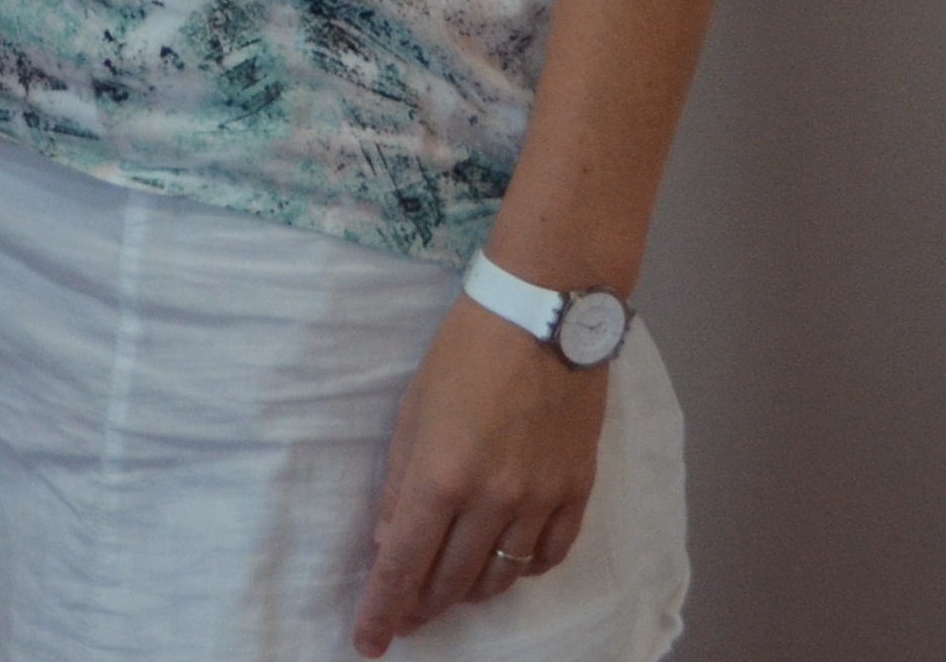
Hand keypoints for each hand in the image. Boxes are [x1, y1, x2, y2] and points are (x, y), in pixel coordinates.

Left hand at [355, 295, 608, 650]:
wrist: (545, 317)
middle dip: (422, 607)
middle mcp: (494, 500)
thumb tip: (391, 542)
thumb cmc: (466, 352)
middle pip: (452, 581)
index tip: (368, 643)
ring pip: (500, 578)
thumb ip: (401, 483)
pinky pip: (547, 557)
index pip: (403, 565)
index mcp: (441, 477)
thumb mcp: (412, 412)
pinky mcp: (577, 493)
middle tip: (405, 618)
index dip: (383, 609)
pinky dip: (520, 572)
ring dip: (469, 592)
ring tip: (448, 591)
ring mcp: (541, 501)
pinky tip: (503, 568)